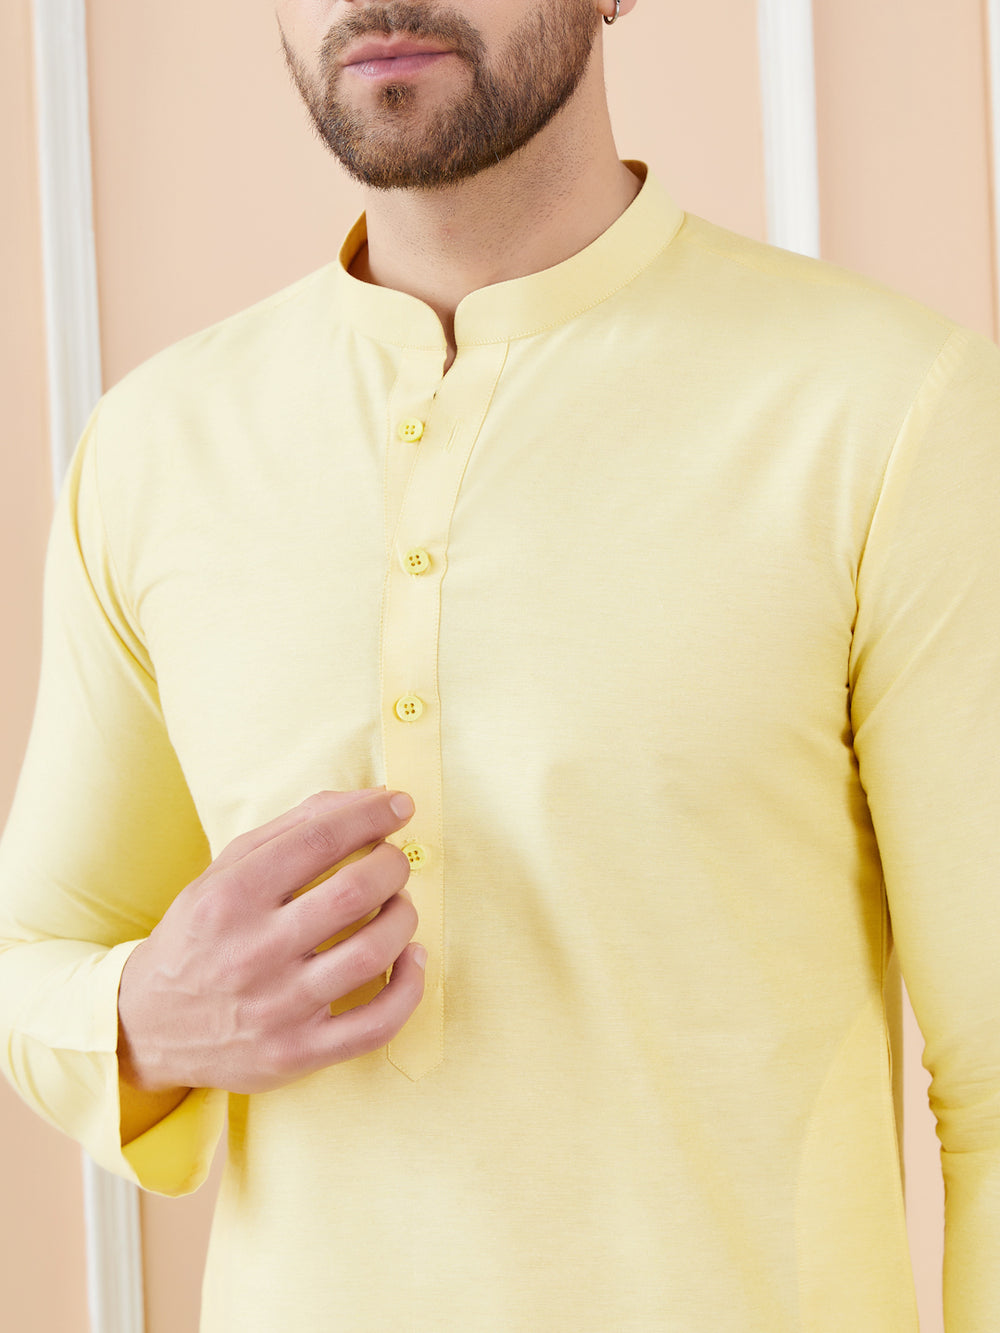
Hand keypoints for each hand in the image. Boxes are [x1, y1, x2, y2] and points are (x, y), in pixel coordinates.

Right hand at [117, 789, 424, 1101]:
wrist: (147, 1026)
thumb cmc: (202, 935)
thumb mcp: (225, 871)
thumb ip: (294, 828)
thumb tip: (368, 799)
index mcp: (229, 898)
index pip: (317, 840)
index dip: (370, 815)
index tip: (399, 805)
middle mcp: (251, 953)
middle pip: (353, 894)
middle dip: (391, 866)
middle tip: (394, 861)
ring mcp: (276, 1008)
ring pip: (372, 953)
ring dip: (404, 917)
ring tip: (399, 905)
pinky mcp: (298, 1053)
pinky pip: (377, 1023)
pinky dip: (410, 985)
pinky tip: (411, 957)